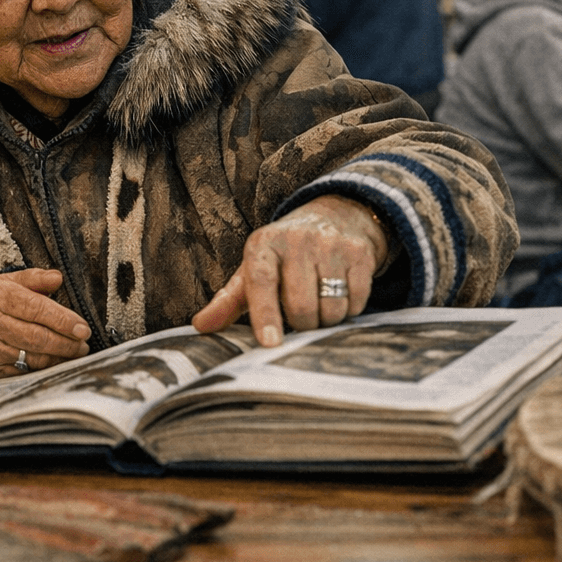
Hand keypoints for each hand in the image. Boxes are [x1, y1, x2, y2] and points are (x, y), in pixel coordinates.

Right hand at [0, 268, 91, 377]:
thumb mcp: (10, 280)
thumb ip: (36, 278)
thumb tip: (58, 278)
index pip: (35, 309)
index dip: (62, 320)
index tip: (82, 328)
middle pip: (36, 337)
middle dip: (66, 343)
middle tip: (83, 344)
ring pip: (32, 358)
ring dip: (59, 357)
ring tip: (75, 352)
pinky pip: (24, 372)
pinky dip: (44, 369)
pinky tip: (56, 362)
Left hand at [192, 195, 387, 346]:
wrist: (333, 218)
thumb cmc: (283, 256)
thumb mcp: (252, 271)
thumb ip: (227, 301)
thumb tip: (200, 326)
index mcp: (263, 245)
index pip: (262, 282)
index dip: (266, 314)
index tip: (270, 343)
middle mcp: (297, 240)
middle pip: (301, 306)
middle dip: (301, 324)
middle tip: (300, 316)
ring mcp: (331, 244)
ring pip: (331, 309)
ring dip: (327, 319)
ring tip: (319, 302)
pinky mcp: (360, 253)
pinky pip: (357, 302)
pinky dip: (349, 309)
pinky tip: (340, 293)